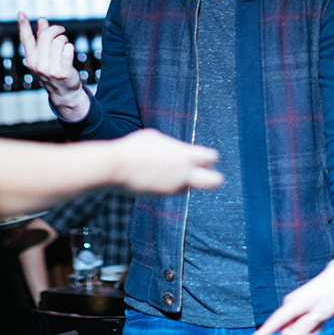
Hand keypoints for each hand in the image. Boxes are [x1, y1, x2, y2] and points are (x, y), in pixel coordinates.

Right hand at [17, 13, 87, 118]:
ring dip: (64, 39)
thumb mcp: (44, 55)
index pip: (26, 39)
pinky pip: (68, 50)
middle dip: (56, 29)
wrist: (64, 92)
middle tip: (61, 30)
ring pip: (59, 41)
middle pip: (46, 36)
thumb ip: (42, 38)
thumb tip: (42, 20)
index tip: (21, 13)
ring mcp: (50, 69)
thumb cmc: (54, 70)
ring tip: (65, 45)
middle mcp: (38, 64)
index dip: (23, 25)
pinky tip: (69, 51)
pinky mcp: (63, 72)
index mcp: (31, 59)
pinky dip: (70, 47)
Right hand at [109, 129, 223, 193]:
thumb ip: (172, 146)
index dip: (209, 157)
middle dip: (215, 179)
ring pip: (187, 187)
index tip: (209, 157)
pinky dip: (167, 185)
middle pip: (213, 180)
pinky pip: (170, 191)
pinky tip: (155, 176)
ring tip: (168, 171)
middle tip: (214, 177)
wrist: (118, 167)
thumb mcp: (157, 138)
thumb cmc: (136, 147)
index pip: (209, 157)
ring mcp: (173, 187)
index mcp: (185, 155)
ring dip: (184, 182)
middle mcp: (183, 173)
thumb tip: (176, 151)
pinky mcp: (162, 196)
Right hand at [252, 261, 333, 334]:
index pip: (278, 319)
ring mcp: (294, 307)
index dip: (266, 329)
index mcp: (295, 303)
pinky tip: (318, 319)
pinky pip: (299, 327)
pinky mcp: (298, 310)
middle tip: (318, 327)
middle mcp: (290, 304)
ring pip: (293, 331)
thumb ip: (306, 325)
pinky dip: (308, 329)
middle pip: (286, 332)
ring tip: (320, 320)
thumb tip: (291, 334)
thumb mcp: (323, 312)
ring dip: (306, 333)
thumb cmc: (333, 292)